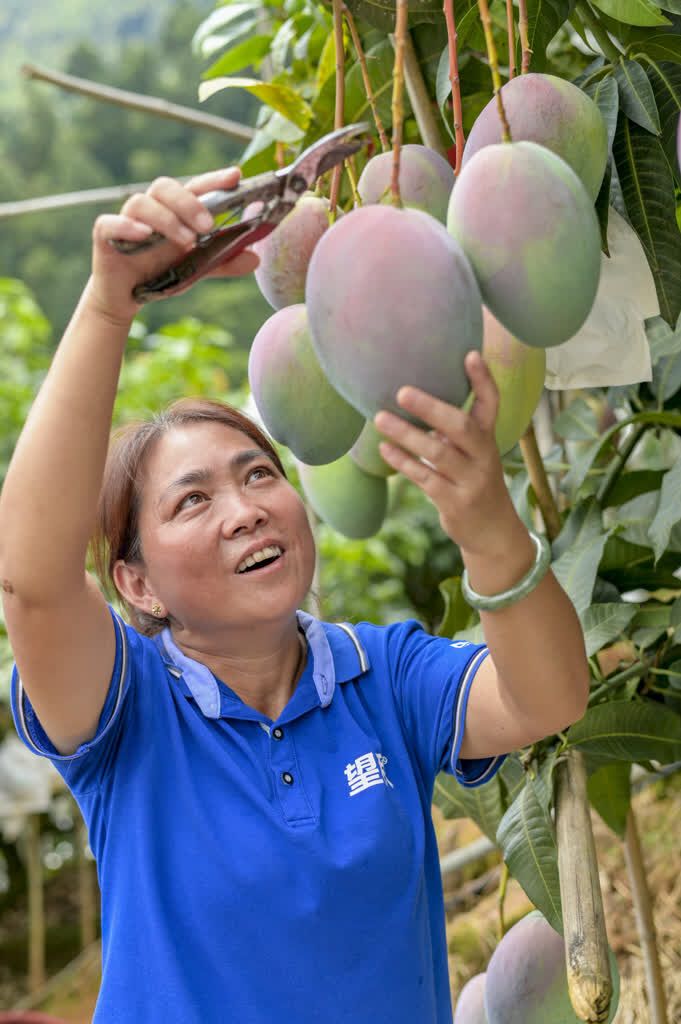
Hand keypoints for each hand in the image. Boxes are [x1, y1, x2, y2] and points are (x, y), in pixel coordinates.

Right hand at [87, 169, 259, 325]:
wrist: (127, 297)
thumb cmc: (161, 273)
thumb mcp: (197, 269)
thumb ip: (223, 262)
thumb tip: (255, 259)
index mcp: (174, 212)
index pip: (194, 188)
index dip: (214, 179)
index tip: (235, 176)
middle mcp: (151, 210)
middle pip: (165, 187)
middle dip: (189, 204)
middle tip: (208, 227)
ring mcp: (127, 220)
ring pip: (142, 202)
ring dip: (167, 220)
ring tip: (187, 243)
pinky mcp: (105, 236)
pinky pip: (110, 223)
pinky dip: (127, 227)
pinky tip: (143, 235)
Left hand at [374, 352, 521, 556]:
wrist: (493, 532)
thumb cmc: (473, 482)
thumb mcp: (472, 453)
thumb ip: (453, 430)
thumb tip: (414, 398)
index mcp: (488, 439)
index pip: (492, 404)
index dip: (483, 380)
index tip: (470, 354)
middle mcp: (484, 457)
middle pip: (461, 427)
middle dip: (432, 408)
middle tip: (402, 392)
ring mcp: (471, 481)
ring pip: (439, 454)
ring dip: (407, 435)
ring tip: (380, 419)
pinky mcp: (455, 503)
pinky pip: (426, 478)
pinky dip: (404, 462)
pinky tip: (385, 449)